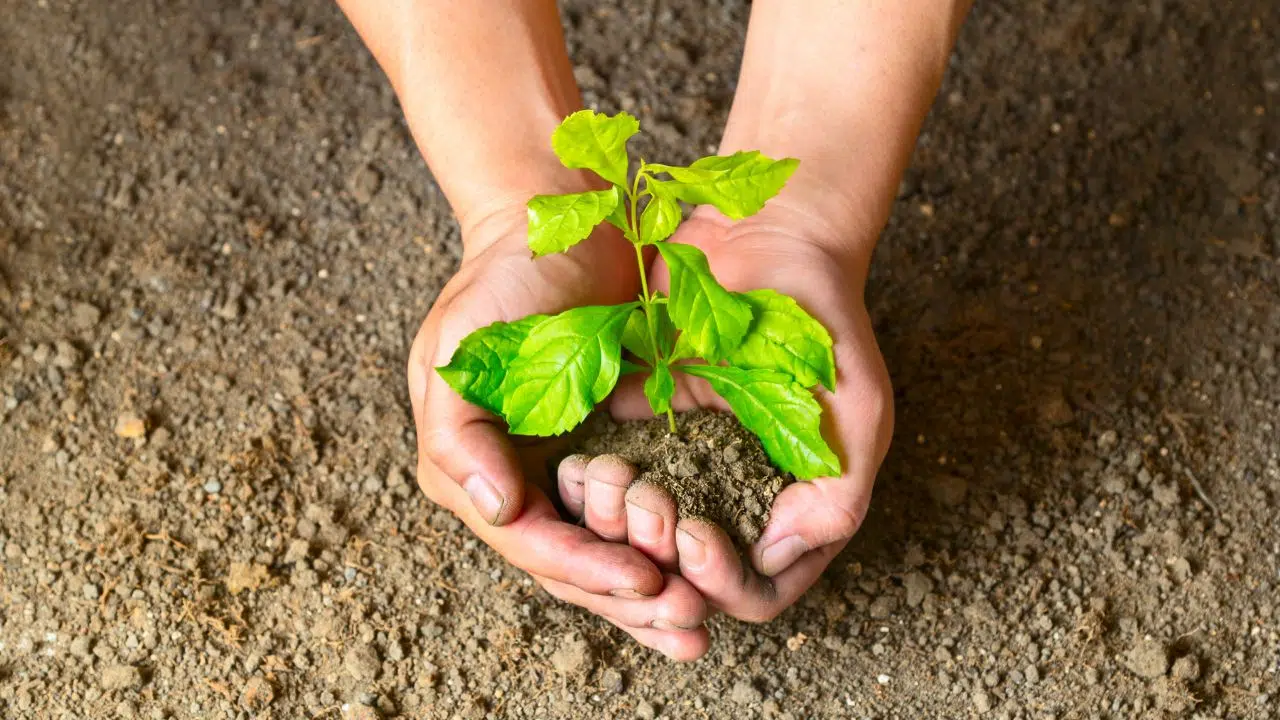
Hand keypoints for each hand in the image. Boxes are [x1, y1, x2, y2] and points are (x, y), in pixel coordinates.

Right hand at [407, 205, 711, 659]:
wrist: (561, 227)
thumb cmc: (504, 278)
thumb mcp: (462, 345)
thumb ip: (463, 433)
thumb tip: (499, 512)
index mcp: (472, 469)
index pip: (532, 542)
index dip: (588, 570)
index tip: (647, 581)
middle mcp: (515, 483)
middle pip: (573, 566)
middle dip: (630, 600)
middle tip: (691, 627)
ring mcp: (564, 473)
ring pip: (609, 554)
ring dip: (653, 594)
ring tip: (703, 623)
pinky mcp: (611, 453)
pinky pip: (639, 516)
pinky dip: (669, 547)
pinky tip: (708, 574)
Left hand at [561, 199, 893, 622]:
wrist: (769, 235)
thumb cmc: (826, 323)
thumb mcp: (856, 410)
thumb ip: (838, 495)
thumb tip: (774, 556)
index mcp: (792, 510)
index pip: (753, 590)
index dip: (719, 581)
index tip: (693, 534)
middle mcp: (735, 499)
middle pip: (685, 574)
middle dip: (657, 554)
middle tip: (645, 508)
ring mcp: (687, 462)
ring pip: (639, 531)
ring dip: (616, 522)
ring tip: (607, 482)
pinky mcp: (644, 421)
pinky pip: (607, 470)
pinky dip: (590, 474)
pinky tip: (579, 455)